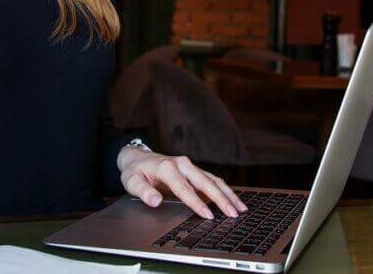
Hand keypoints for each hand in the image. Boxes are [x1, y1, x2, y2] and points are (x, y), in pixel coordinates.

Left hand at [118, 148, 247, 219]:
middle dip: (221, 199)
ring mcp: (190, 166)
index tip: (208, 215)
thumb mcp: (132, 182)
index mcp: (167, 167)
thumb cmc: (135, 171)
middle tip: (233, 213)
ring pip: (213, 180)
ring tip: (240, 208)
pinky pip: (212, 180)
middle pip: (205, 182)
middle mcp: (182, 164)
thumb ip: (143, 192)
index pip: (185, 189)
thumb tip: (155, 201)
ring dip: (227, 194)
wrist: (137, 157)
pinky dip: (224, 190)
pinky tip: (233, 200)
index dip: (197, 203)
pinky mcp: (194, 170)